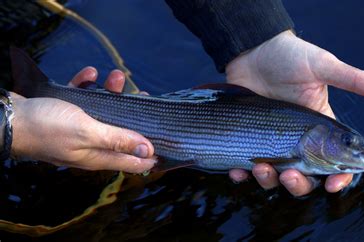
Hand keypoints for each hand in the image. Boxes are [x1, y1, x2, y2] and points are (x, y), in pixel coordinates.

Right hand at [11, 67, 155, 172]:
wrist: (9, 118)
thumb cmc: (48, 127)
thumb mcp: (89, 133)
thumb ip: (119, 140)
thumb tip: (148, 151)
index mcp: (101, 155)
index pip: (135, 161)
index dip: (153, 153)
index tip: (170, 141)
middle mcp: (93, 144)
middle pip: (123, 132)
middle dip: (135, 114)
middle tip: (144, 96)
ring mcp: (80, 129)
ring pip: (105, 112)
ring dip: (112, 93)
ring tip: (115, 76)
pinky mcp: (67, 114)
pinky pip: (84, 99)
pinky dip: (88, 86)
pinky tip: (89, 74)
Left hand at [225, 30, 363, 195]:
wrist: (252, 49)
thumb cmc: (289, 56)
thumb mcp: (322, 66)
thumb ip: (353, 79)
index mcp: (319, 128)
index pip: (335, 161)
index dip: (338, 177)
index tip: (332, 184)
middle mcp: (297, 140)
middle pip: (304, 176)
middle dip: (299, 183)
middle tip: (291, 176)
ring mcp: (271, 142)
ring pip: (274, 176)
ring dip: (269, 180)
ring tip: (261, 168)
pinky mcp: (248, 139)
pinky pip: (244, 166)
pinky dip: (241, 175)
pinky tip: (237, 172)